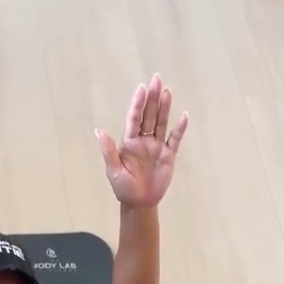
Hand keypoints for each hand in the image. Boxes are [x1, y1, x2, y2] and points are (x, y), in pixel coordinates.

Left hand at [96, 76, 187, 208]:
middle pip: (149, 115)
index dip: (137, 103)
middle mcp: (144, 140)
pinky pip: (175, 139)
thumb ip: (108, 151)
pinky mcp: (168, 155)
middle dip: (152, 98)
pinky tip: (184, 116)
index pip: (134, 118)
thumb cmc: (124, 188)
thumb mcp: (113, 171)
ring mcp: (157, 146)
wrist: (139, 204)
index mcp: (130, 141)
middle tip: (156, 79)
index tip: (141, 88)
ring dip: (164, 108)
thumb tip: (99, 131)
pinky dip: (180, 128)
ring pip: (161, 123)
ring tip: (167, 91)